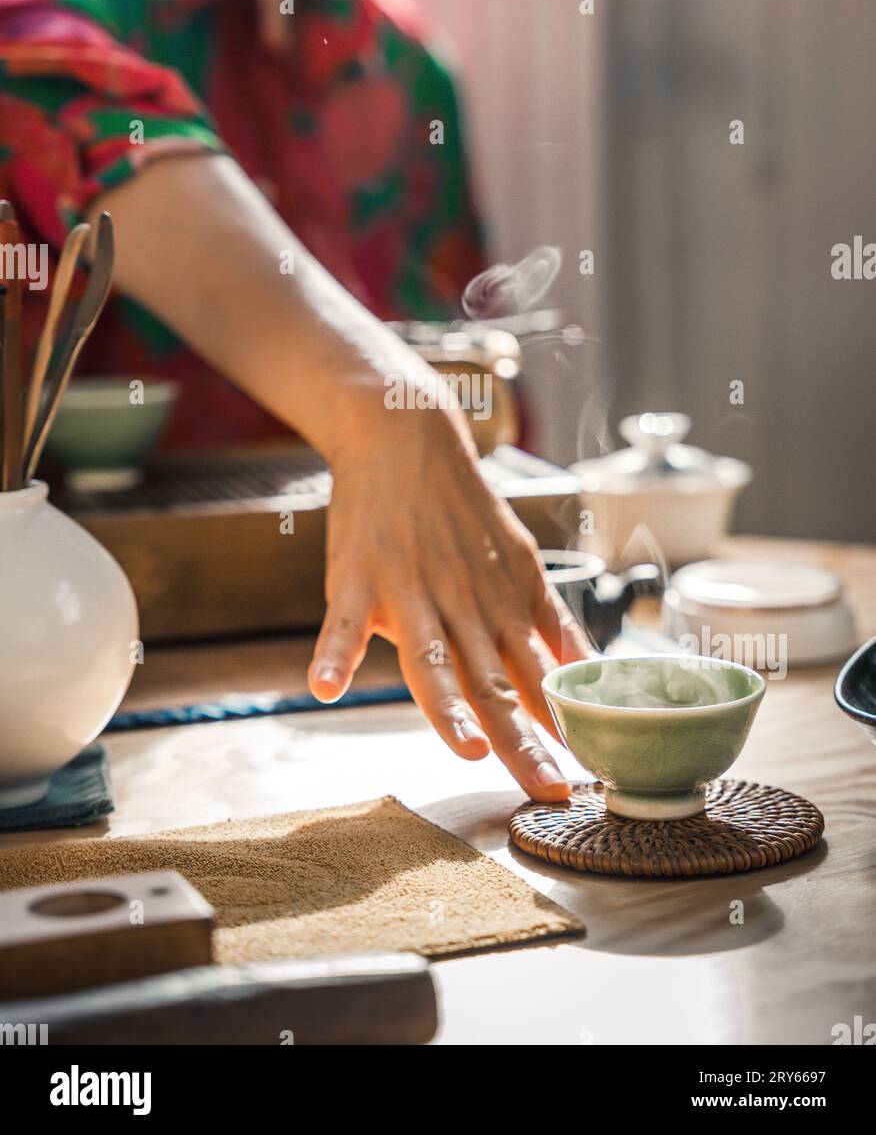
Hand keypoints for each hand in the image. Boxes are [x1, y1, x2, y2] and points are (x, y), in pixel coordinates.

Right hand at [307, 398, 590, 800]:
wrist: (406, 440)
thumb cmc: (462, 509)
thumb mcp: (521, 561)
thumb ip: (547, 622)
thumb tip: (588, 670)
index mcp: (502, 609)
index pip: (538, 680)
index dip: (562, 729)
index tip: (587, 777)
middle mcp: (464, 608)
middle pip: (494, 683)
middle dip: (523, 739)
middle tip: (546, 788)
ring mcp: (411, 593)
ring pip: (432, 658)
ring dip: (449, 705)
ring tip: (466, 748)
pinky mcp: (360, 577)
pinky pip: (345, 621)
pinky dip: (335, 653)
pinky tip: (325, 687)